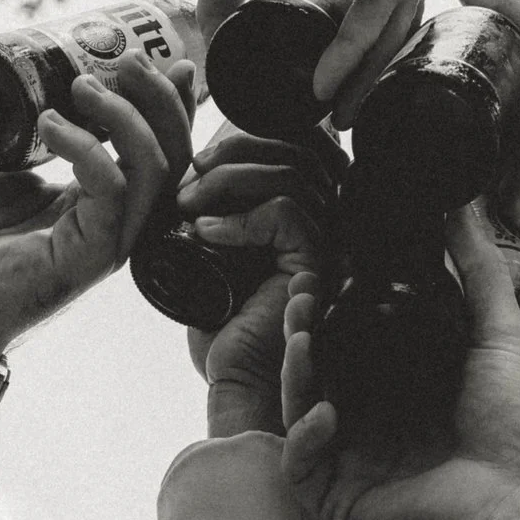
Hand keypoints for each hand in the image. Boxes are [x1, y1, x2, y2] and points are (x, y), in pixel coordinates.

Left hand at [0, 55, 191, 366]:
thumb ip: (26, 139)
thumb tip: (33, 90)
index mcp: (103, 204)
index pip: (160, 152)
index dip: (170, 105)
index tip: (156, 60)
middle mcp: (116, 224)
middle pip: (173, 157)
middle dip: (159, 100)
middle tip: (126, 60)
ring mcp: (106, 244)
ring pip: (155, 171)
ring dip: (126, 117)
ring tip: (84, 86)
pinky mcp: (85, 258)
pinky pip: (110, 192)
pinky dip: (88, 149)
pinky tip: (52, 125)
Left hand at [183, 130, 333, 437]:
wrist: (234, 382)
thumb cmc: (221, 324)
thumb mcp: (212, 249)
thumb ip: (219, 203)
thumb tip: (199, 156)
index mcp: (312, 212)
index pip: (299, 143)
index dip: (249, 137)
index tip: (198, 160)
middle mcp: (331, 223)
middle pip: (300, 147)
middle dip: (235, 150)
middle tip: (190, 175)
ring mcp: (329, 245)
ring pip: (291, 173)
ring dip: (229, 181)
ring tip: (189, 205)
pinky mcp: (317, 268)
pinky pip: (286, 213)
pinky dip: (239, 217)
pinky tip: (207, 234)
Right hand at [198, 0, 441, 110]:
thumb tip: (209, 47)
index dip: (360, 48)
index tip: (332, 89)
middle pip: (394, 18)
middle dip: (367, 75)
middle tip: (342, 119)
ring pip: (393, 22)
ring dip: (363, 76)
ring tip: (338, 120)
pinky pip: (379, 9)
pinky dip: (350, 51)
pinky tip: (324, 87)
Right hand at [280, 205, 519, 519]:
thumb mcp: (498, 333)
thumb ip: (477, 268)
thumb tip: (463, 204)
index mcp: (403, 388)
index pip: (348, 342)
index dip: (328, 309)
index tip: (319, 274)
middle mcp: (372, 424)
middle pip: (315, 374)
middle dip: (301, 336)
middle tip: (300, 301)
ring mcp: (350, 464)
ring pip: (298, 413)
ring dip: (295, 377)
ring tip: (303, 341)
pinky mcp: (337, 502)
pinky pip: (299, 467)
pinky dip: (304, 439)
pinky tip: (327, 415)